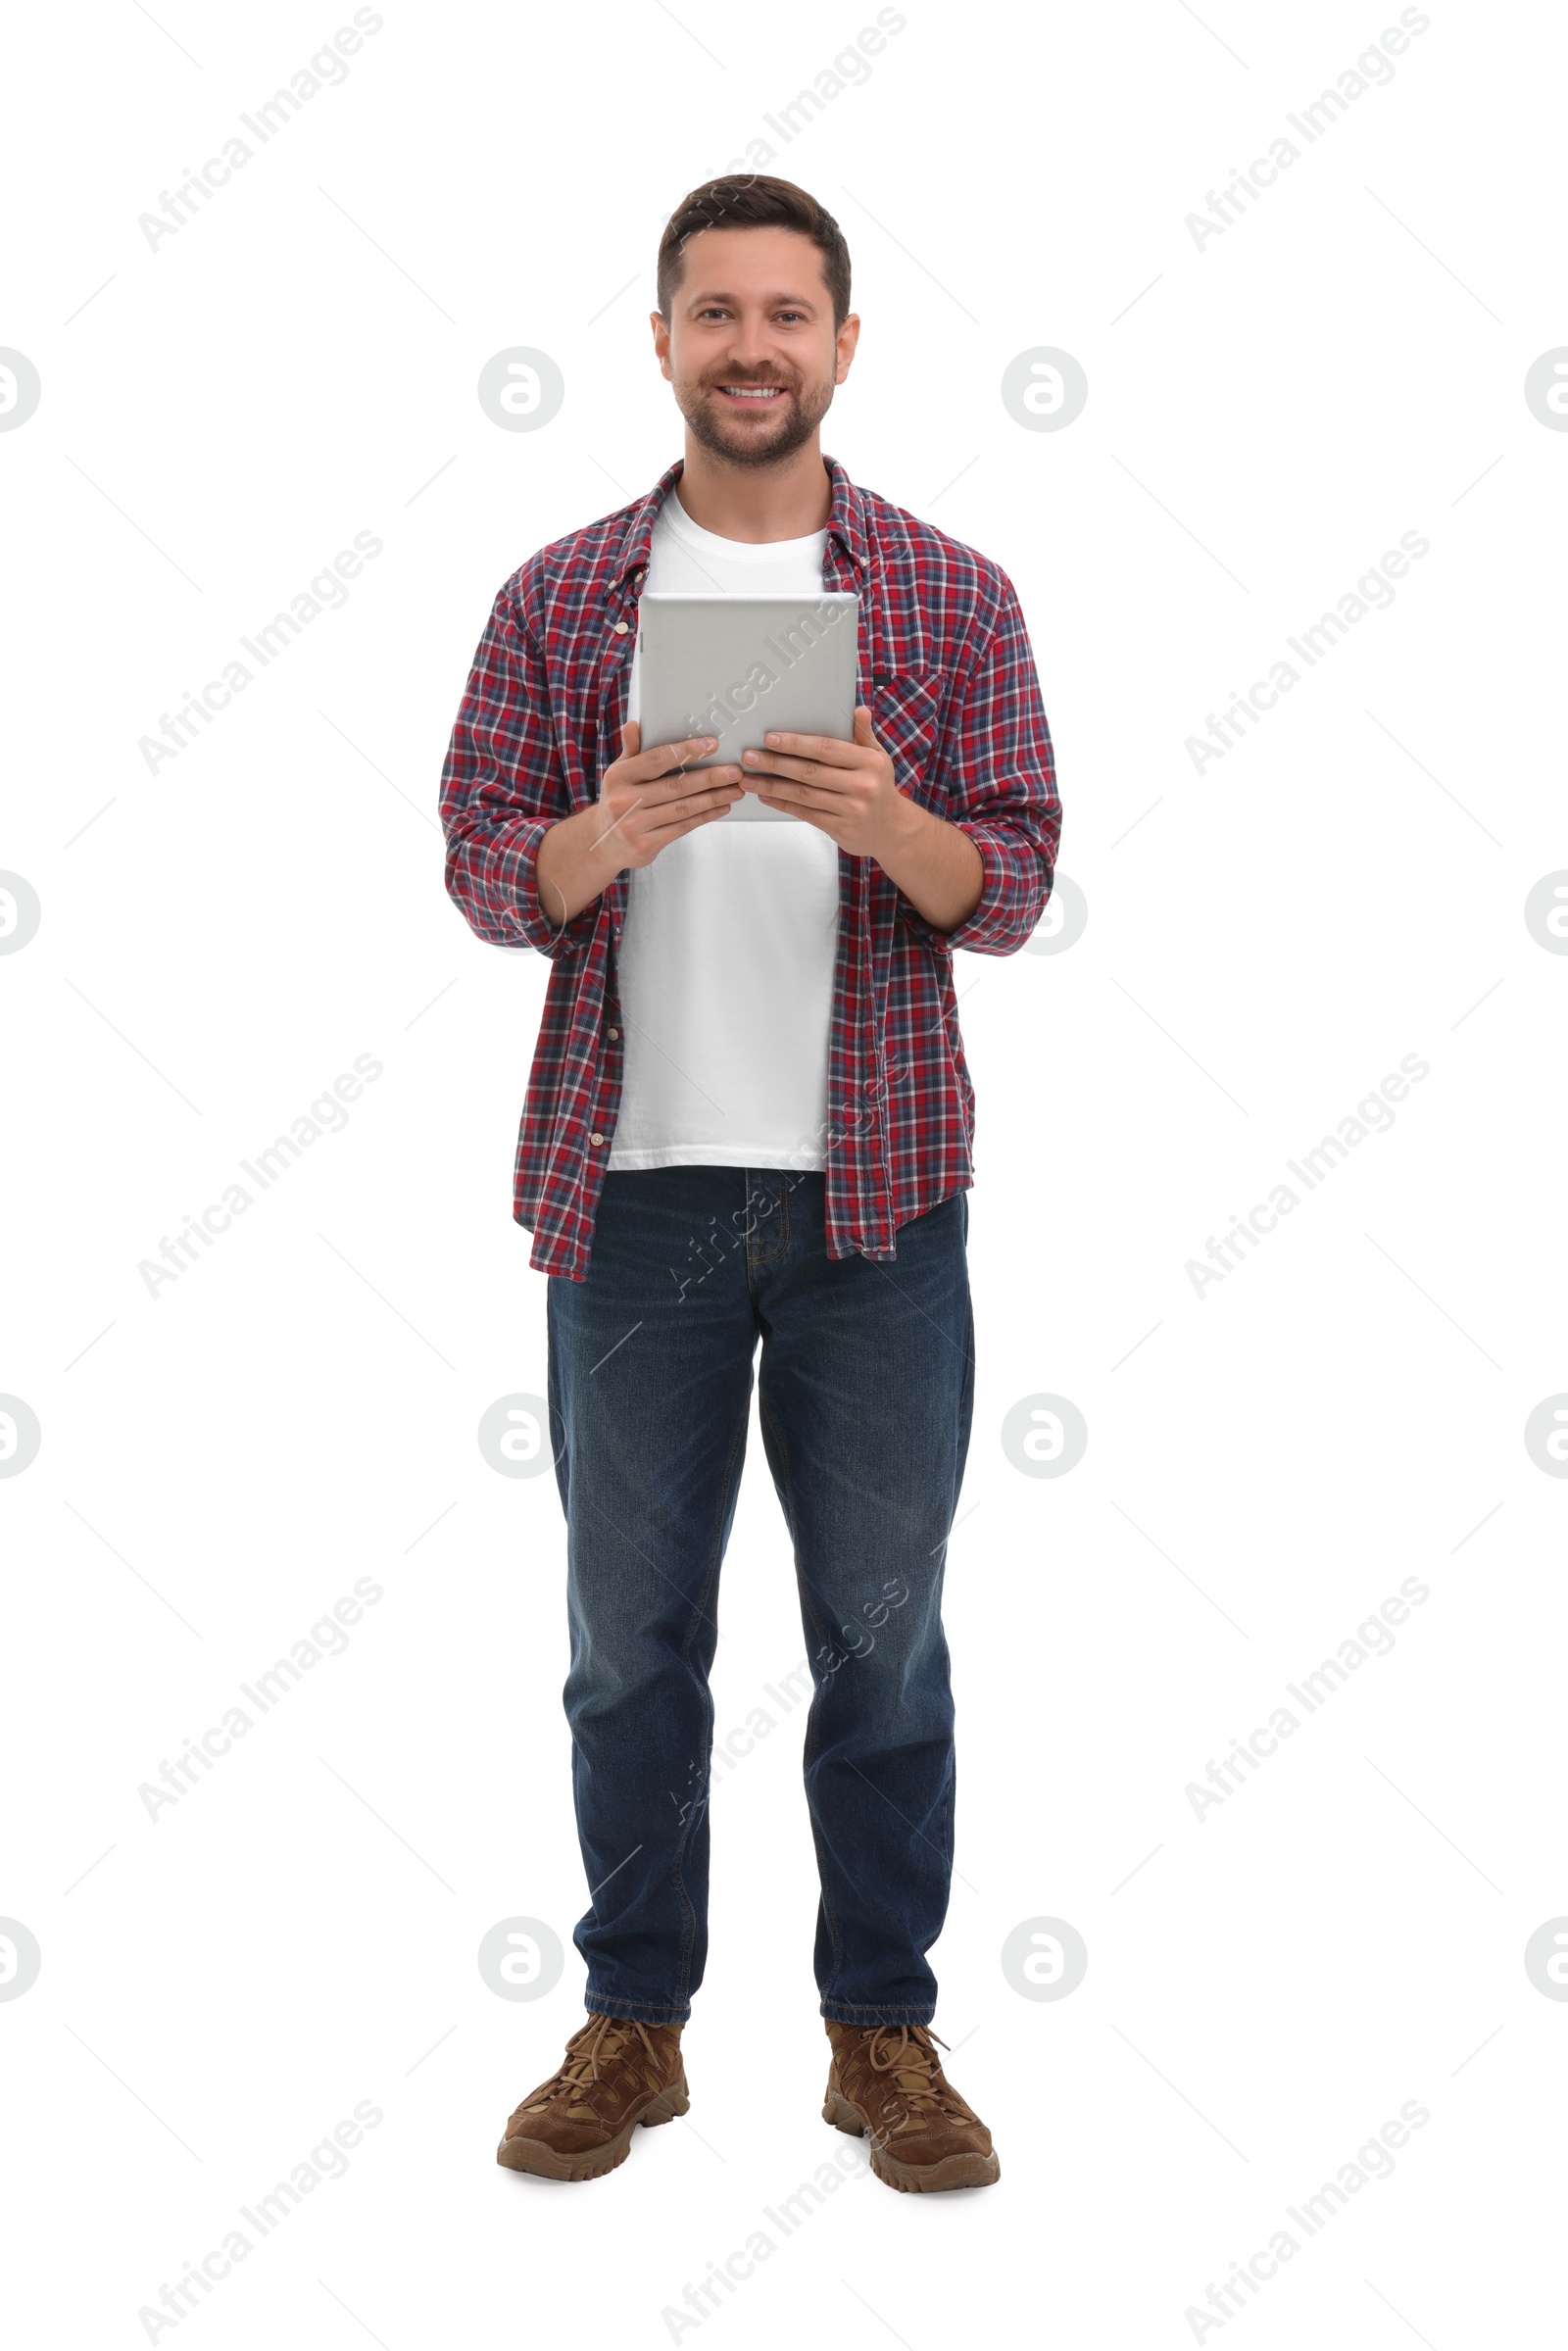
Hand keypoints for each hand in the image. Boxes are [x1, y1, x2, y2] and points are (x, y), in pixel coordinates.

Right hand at [596, 720, 745, 871]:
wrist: (603, 842)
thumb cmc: (619, 799)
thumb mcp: (619, 773)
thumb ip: (632, 750)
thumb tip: (635, 724)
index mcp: (619, 776)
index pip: (656, 759)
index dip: (686, 751)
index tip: (712, 744)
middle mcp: (625, 801)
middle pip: (675, 786)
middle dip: (709, 778)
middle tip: (735, 771)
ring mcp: (634, 825)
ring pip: (682, 809)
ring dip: (713, 798)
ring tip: (735, 789)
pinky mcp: (646, 845)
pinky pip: (682, 827)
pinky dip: (705, 816)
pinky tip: (721, 807)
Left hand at [740, 707, 917, 859]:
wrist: (893, 830)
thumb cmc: (879, 786)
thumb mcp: (878, 757)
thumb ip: (864, 734)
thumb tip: (858, 709)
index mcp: (869, 763)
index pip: (827, 749)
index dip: (796, 744)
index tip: (770, 738)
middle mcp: (862, 786)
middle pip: (810, 772)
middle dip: (775, 764)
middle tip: (749, 757)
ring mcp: (851, 810)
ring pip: (803, 795)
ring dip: (772, 786)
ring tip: (749, 779)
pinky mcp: (840, 829)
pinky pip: (805, 814)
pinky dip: (783, 804)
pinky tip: (765, 796)